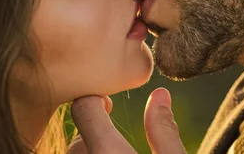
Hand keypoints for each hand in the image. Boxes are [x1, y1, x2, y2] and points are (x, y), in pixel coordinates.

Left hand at [66, 88, 185, 153]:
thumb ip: (165, 131)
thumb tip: (159, 95)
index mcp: (109, 153)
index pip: (84, 109)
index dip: (94, 100)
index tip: (107, 102)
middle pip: (77, 139)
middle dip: (92, 131)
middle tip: (114, 136)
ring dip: (89, 150)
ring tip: (112, 153)